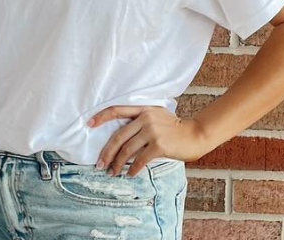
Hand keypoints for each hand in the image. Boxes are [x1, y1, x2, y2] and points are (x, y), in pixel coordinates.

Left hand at [88, 106, 209, 176]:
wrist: (196, 134)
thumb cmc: (175, 128)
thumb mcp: (158, 116)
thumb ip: (141, 120)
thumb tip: (121, 138)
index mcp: (143, 109)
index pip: (117, 109)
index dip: (101, 116)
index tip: (88, 124)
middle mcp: (146, 118)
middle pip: (118, 136)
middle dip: (107, 152)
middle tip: (99, 164)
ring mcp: (152, 131)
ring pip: (127, 150)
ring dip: (117, 164)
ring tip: (112, 172)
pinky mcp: (159, 145)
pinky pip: (140, 159)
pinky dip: (133, 169)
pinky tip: (129, 174)